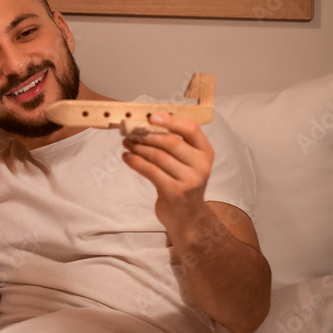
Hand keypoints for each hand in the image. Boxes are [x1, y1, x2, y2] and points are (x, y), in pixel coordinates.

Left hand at [121, 112, 213, 234]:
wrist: (187, 215)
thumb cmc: (183, 181)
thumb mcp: (188, 161)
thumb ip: (176, 143)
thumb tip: (149, 122)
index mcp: (205, 152)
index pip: (191, 129)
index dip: (171, 120)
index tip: (151, 117)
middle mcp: (201, 165)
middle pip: (170, 142)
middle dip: (147, 135)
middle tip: (130, 131)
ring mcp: (189, 180)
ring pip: (158, 156)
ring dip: (138, 148)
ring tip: (126, 143)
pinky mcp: (174, 192)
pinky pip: (150, 171)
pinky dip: (135, 162)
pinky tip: (127, 157)